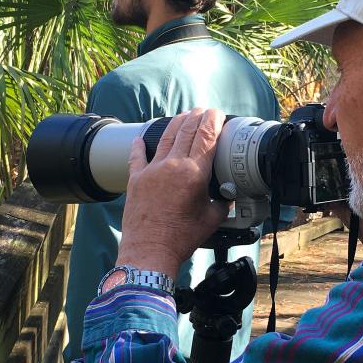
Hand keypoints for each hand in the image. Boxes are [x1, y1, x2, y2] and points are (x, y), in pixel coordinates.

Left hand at [116, 108, 229, 276]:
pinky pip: (137, 156)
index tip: (218, 114)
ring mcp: (151, 170)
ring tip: (183, 116)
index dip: (214, 121)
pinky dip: (139, 145)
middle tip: (203, 111)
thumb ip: (222, 202)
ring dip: (176, 123)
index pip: (207, 137)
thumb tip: (227, 195)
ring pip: (165, 137)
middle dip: (197, 117)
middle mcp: (172, 166)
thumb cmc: (181, 238)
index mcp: (194, 173)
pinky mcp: (136, 179)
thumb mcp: (212, 220)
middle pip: (187, 131)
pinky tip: (139, 138)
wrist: (149, 250)